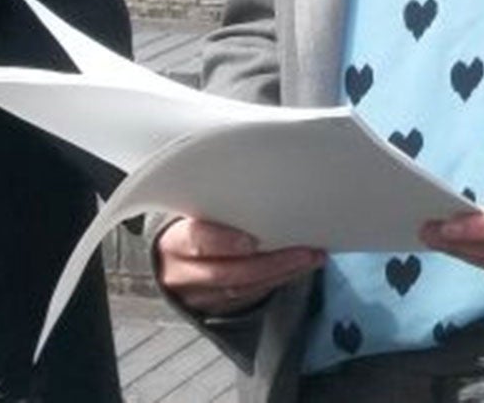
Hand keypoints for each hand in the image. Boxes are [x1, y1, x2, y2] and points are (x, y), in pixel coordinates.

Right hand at [154, 217, 321, 314]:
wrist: (169, 259)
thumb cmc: (190, 224)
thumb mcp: (191, 212)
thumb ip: (215, 205)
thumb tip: (258, 179)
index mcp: (174, 242)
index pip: (196, 242)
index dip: (223, 242)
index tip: (251, 241)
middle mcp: (181, 273)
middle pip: (226, 273)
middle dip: (270, 263)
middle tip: (305, 251)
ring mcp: (197, 294)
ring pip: (242, 288)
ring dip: (283, 272)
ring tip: (314, 256)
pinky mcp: (214, 305)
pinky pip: (250, 296)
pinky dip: (278, 280)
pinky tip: (301, 266)